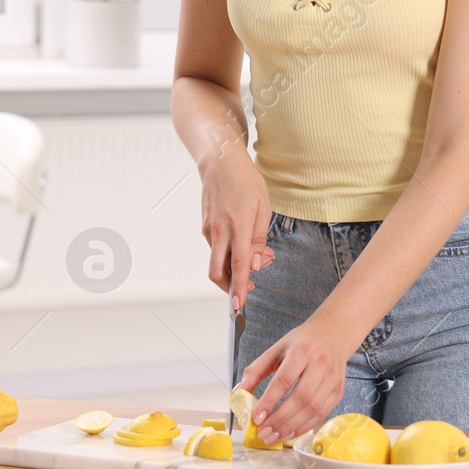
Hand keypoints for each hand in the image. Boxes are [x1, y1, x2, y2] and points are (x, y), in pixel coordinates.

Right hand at [199, 154, 272, 310]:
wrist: (220, 162)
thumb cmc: (246, 181)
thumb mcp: (263, 208)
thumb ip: (259, 239)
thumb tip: (256, 265)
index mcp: (237, 226)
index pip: (238, 265)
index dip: (239, 288)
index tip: (239, 306)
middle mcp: (219, 231)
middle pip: (217, 272)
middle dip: (230, 287)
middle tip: (249, 287)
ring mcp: (209, 230)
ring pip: (218, 260)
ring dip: (234, 267)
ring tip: (258, 255)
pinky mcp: (205, 226)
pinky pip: (216, 248)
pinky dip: (229, 253)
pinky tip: (244, 243)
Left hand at [235, 320, 352, 443]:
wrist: (334, 334)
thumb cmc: (302, 343)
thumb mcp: (276, 349)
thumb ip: (256, 370)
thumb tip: (238, 392)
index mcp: (302, 350)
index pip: (284, 379)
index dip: (270, 400)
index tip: (257, 417)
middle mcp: (320, 364)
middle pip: (300, 397)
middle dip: (280, 419)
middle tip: (263, 432)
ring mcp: (332, 379)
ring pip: (312, 409)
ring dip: (291, 427)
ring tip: (273, 436)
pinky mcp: (338, 391)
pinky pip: (321, 414)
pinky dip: (304, 427)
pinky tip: (289, 432)